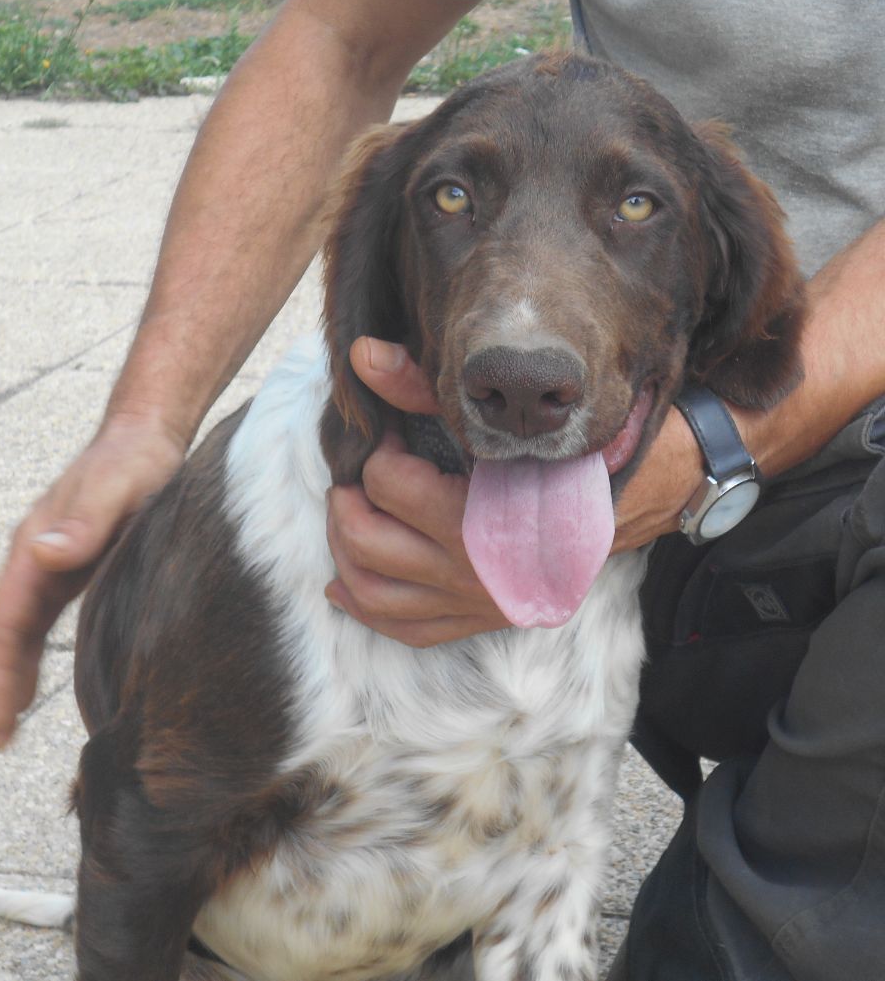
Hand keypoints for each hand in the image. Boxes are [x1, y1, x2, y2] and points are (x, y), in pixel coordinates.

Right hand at [0, 415, 183, 747]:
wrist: (146, 436)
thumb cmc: (135, 459)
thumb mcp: (118, 486)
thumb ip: (86, 520)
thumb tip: (43, 555)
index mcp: (35, 547)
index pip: (2, 622)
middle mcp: (35, 558)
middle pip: (1, 632)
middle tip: (1, 741)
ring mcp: (50, 563)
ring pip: (16, 629)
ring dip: (9, 674)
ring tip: (10, 724)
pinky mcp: (72, 567)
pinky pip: (39, 619)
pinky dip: (30, 654)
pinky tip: (40, 681)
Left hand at [325, 336, 695, 644]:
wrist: (643, 496)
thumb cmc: (571, 451)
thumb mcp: (501, 420)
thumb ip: (426, 389)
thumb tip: (362, 355)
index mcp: (480, 519)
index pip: (388, 483)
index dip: (377, 451)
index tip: (390, 437)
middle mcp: (474, 572)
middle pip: (368, 539)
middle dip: (348, 500)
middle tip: (359, 475)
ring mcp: (473, 603)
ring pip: (374, 593)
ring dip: (345, 553)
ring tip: (349, 514)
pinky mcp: (476, 620)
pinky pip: (406, 630)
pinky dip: (365, 607)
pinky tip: (342, 584)